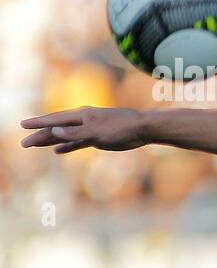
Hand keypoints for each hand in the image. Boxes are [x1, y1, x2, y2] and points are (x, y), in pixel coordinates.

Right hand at [20, 107, 146, 153]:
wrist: (142, 129)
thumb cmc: (120, 128)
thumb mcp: (96, 132)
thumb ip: (75, 133)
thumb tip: (53, 131)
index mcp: (80, 116)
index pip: (54, 120)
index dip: (38, 123)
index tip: (23, 125)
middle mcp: (82, 121)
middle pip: (57, 129)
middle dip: (40, 136)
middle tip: (24, 144)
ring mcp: (89, 130)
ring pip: (65, 136)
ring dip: (50, 141)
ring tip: (35, 145)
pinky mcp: (98, 139)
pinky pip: (77, 143)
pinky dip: (67, 146)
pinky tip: (58, 151)